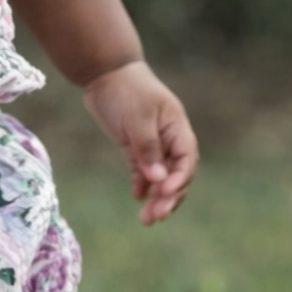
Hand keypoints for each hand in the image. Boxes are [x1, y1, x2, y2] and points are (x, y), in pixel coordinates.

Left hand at [82, 60, 197, 224]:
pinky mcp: (135, 146)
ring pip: (160, 176)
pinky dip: (142, 184)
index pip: (187, 160)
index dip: (180, 179)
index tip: (166, 193)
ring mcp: (153, 143)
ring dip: (156, 197)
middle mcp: (169, 138)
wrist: (104, 72)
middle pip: (176, 174)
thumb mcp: (138, 118)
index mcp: (177, 128)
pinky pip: (143, 170)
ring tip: (146, 219)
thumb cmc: (126, 90)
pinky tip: (137, 197)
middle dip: (169, 197)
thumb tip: (158, 180)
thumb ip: (148, 148)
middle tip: (156, 217)